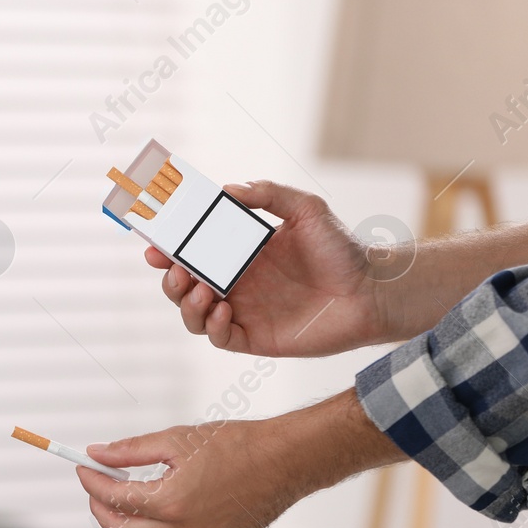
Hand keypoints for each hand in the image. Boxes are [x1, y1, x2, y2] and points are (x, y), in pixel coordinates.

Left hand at [77, 389, 404, 527]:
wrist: (284, 461)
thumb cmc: (236, 445)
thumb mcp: (177, 438)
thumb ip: (130, 450)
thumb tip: (96, 454)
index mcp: (171, 501)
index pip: (114, 499)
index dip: (92, 482)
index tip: (85, 468)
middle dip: (100, 509)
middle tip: (99, 491)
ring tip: (120, 521)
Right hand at [151, 180, 390, 356]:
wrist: (372, 290)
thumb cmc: (342, 249)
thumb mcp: (306, 209)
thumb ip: (268, 195)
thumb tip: (227, 189)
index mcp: (241, 255)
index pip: (194, 253)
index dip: (170, 249)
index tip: (156, 242)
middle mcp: (237, 284)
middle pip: (183, 286)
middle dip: (170, 278)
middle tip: (173, 268)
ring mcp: (244, 312)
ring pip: (193, 315)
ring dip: (185, 303)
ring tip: (199, 289)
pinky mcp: (255, 338)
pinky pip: (219, 337)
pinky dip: (211, 326)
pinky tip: (222, 309)